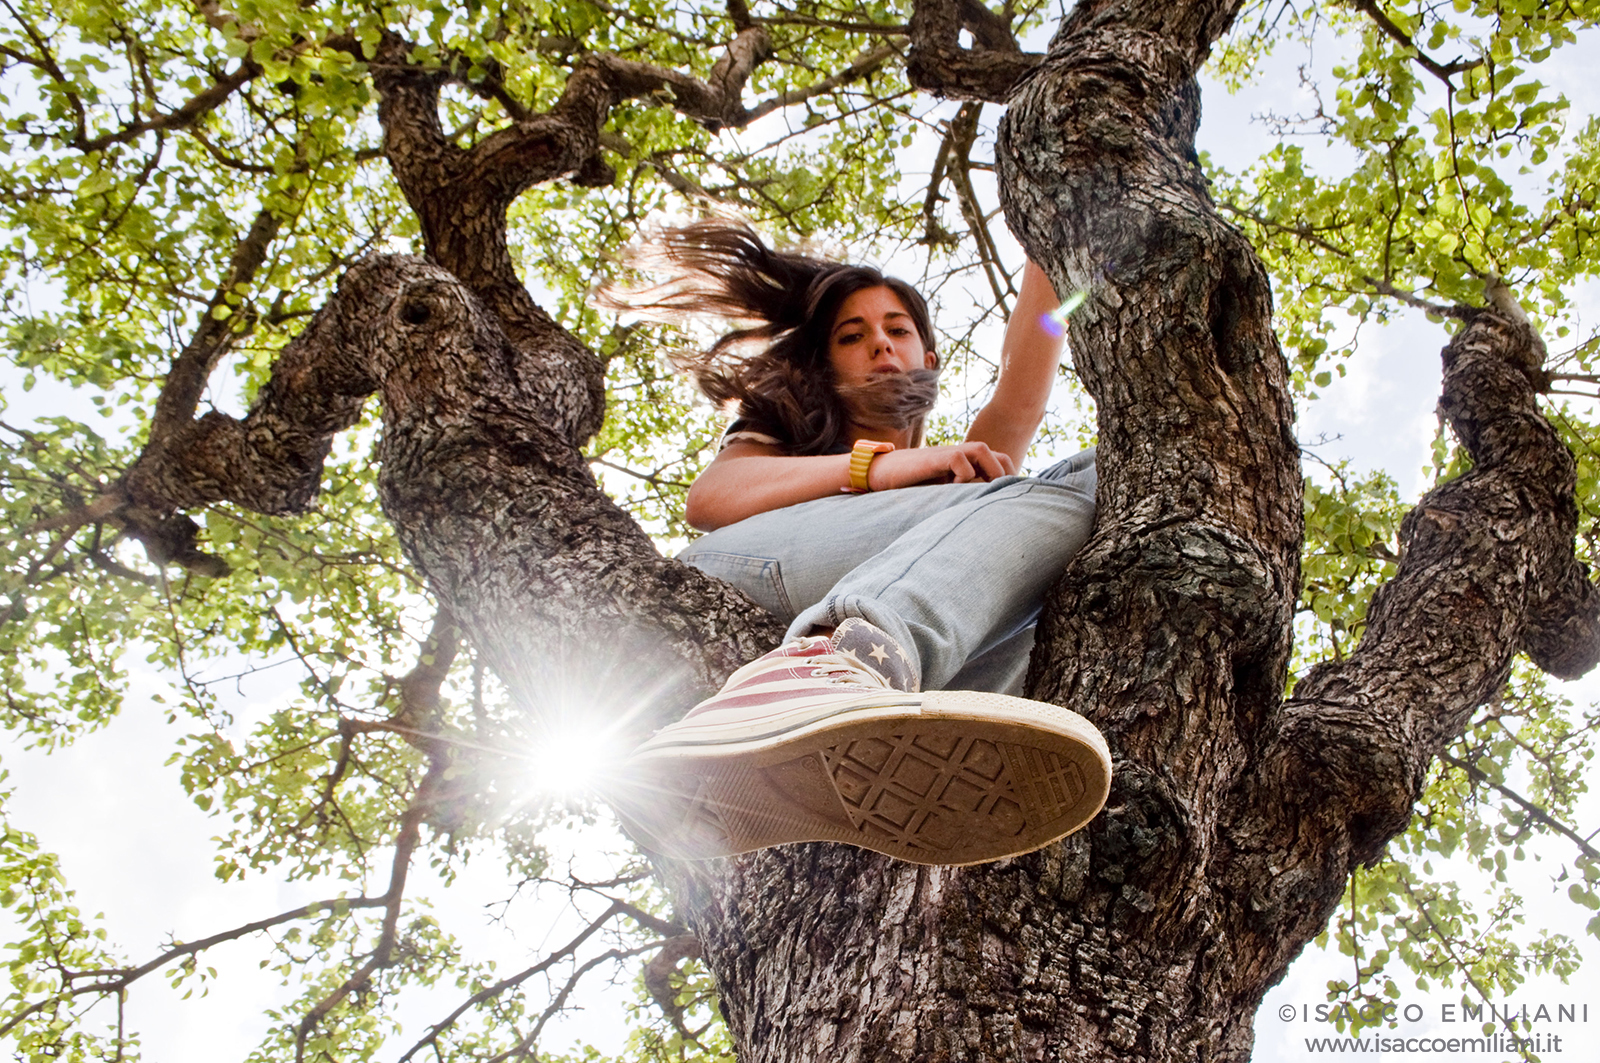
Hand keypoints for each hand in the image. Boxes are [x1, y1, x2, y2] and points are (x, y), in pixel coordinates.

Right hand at [866, 443, 1015, 490]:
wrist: (882, 474)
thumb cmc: (913, 487)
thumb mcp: (945, 494)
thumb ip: (965, 496)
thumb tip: (988, 516)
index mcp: (968, 463)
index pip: (1002, 464)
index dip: (1011, 480)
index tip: (1010, 502)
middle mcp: (962, 455)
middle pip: (999, 457)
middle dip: (1006, 477)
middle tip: (1002, 500)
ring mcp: (949, 454)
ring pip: (983, 452)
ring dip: (989, 472)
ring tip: (984, 493)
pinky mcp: (935, 458)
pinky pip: (960, 460)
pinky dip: (964, 475)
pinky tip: (954, 489)